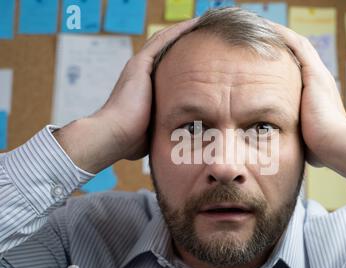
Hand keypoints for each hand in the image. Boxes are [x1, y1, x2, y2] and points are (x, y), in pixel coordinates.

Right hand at [54, 19, 197, 173]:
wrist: (114, 136)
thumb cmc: (132, 140)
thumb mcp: (154, 130)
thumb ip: (164, 128)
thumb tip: (178, 140)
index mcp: (144, 88)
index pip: (168, 68)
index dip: (184, 61)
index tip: (203, 59)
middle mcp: (141, 73)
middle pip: (167, 51)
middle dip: (186, 43)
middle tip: (206, 36)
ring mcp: (139, 67)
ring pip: (165, 41)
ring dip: (184, 31)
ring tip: (203, 24)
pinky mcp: (140, 64)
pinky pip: (163, 40)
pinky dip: (179, 30)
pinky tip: (194, 23)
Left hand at [271, 23, 345, 179]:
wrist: (335, 146)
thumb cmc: (320, 149)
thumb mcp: (304, 137)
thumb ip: (296, 135)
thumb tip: (284, 147)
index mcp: (316, 94)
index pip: (298, 70)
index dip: (283, 61)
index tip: (265, 58)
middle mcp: (319, 80)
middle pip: (298, 54)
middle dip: (280, 44)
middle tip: (262, 37)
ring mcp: (318, 75)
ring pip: (297, 46)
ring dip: (280, 35)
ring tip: (261, 26)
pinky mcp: (315, 74)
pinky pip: (297, 46)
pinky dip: (283, 35)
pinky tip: (268, 27)